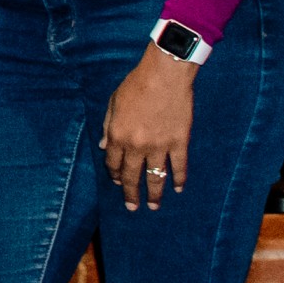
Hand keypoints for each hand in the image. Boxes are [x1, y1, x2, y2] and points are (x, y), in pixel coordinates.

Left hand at [103, 49, 196, 211]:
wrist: (165, 74)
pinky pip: (179, 166)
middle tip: (132, 208)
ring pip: (155, 177)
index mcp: (118, 136)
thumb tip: (104, 148)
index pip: (114, 164)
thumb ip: (108, 127)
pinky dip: (179, 179)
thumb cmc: (137, 84)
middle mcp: (137, 146)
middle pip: (132, 176)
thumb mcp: (113, 103)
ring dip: (155, 194)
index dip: (115, 175)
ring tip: (154, 206)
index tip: (118, 183)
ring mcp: (159, 146)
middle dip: (131, 194)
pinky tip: (177, 189)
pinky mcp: (179, 142)